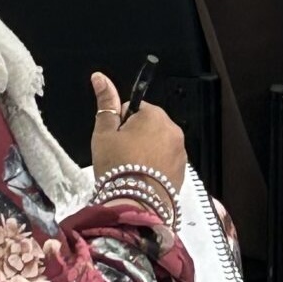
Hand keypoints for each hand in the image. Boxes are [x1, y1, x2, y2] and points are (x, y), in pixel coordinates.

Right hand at [89, 71, 186, 191]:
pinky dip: (156, 166)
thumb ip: (105, 102)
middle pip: (148, 126)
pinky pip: (166, 160)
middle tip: (121, 157)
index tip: (114, 142)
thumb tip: (99, 76)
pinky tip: (144, 179)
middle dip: (135, 137)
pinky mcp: (183, 171)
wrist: (135, 205)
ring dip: (147, 151)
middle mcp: (173, 129)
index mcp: (154, 115)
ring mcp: (181, 151)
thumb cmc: (117, 165)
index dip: (120, 124)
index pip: (134, 109)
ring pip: (158, 143)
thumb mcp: (104, 132)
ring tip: (132, 170)